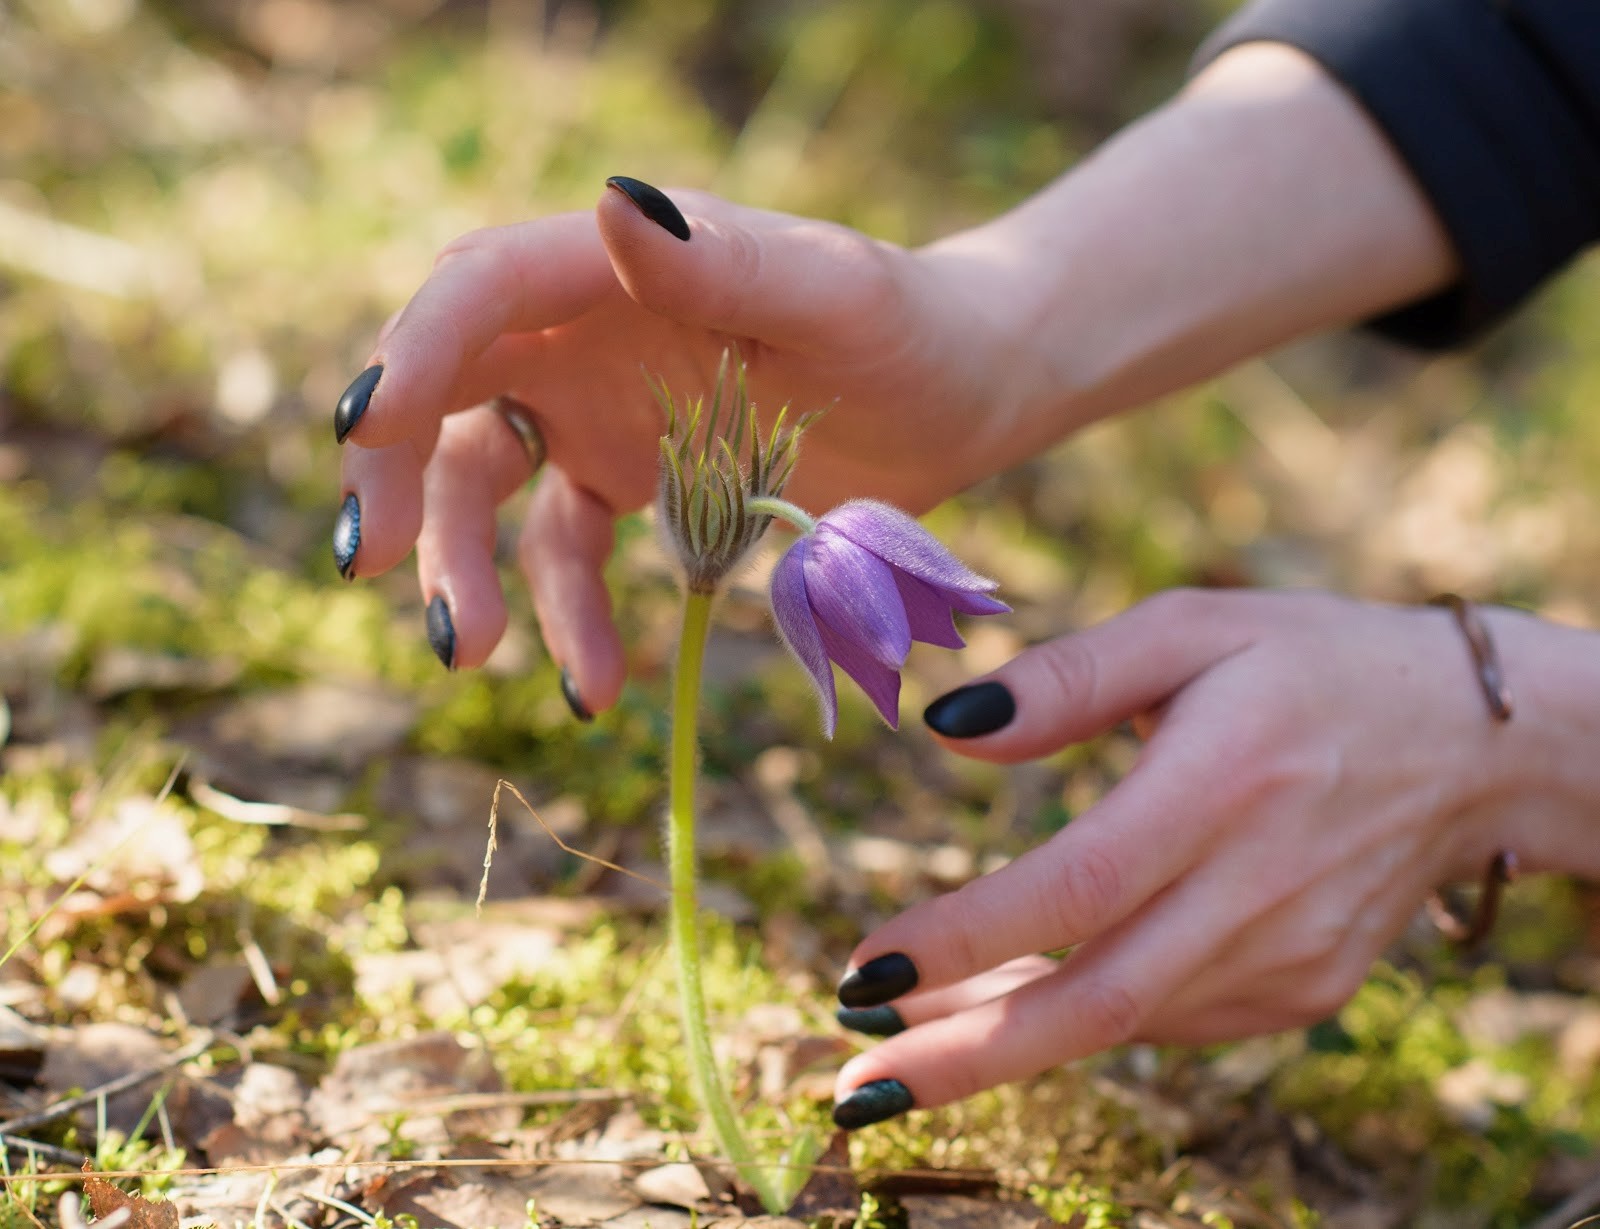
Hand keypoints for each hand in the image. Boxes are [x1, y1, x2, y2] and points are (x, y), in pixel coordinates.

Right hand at [333, 179, 1024, 708]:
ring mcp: (599, 409)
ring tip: (469, 650)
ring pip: (487, 482)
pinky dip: (568, 618)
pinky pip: (568, 553)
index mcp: (622, 261)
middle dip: (398, 469)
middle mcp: (587, 329)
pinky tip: (594, 686)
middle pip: (449, 386)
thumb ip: (731, 261)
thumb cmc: (910, 327)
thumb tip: (613, 202)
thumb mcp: (837, 296)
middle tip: (372, 559)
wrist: (962, 395)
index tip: (371, 427)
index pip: (486, 287)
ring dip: (464, 563)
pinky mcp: (630, 485)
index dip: (417, 350)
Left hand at [829, 589, 1562, 1127]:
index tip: (865, 969)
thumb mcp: (1192, 627)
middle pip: (1097, 1001)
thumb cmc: (1310, 662)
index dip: (966, 939)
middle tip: (856, 1090)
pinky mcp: (1306, 990)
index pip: (1077, 887)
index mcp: (1223, 782)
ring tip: (905, 1035)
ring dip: (1004, 1036)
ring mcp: (1290, 954)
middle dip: (964, 1058)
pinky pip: (1170, 1016)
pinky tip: (1015, 999)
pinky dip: (1082, 1016)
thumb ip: (1068, 679)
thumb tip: (946, 730)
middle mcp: (1260, 885)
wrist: (1474, 742)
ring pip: (1123, 1022)